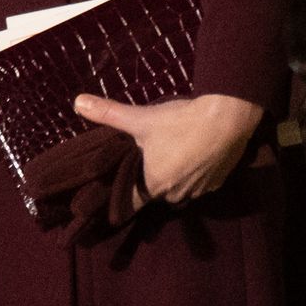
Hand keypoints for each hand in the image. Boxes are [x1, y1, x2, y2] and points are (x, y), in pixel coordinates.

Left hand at [73, 93, 262, 207]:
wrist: (228, 119)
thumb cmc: (180, 122)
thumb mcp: (141, 117)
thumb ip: (108, 113)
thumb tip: (77, 102)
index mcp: (153, 185)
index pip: (130, 204)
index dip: (119, 200)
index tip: (112, 195)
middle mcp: (174, 195)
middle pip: (154, 192)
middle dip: (149, 179)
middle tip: (146, 157)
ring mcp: (199, 192)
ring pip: (177, 188)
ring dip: (172, 176)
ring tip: (171, 153)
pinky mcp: (217, 184)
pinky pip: (198, 184)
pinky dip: (193, 173)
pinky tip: (194, 154)